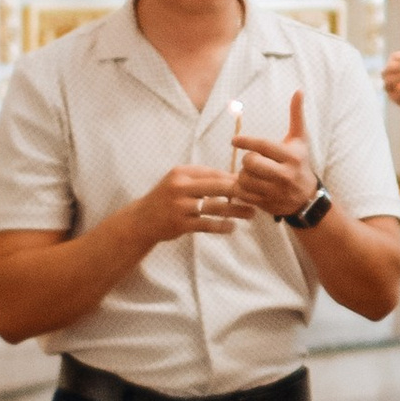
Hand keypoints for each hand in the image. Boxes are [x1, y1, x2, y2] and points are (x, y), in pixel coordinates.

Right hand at [139, 162, 254, 244]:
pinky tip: (232, 227)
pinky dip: (222, 226)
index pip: (213, 173)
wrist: (141, 220)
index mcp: (181, 173)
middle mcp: (180, 187)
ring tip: (251, 213)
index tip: (251, 182)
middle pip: (217, 186)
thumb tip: (233, 177)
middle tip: (257, 195)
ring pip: (215, 206)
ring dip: (236, 210)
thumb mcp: (178, 182)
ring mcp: (180, 206)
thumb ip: (201, 179)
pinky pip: (207, 224)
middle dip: (240, 191)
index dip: (233, 178)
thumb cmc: (166, 199)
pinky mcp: (180, 224)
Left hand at [233, 85, 320, 223]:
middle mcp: (285, 174)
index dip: (246, 141)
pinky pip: (244, 194)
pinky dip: (242, 189)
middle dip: (247, 159)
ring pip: (246, 179)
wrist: (307, 198)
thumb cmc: (300, 162)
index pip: (263, 146)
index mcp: (291, 156)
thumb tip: (299, 90)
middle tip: (251, 160)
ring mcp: (276, 191)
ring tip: (250, 173)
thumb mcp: (300, 140)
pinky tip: (248, 185)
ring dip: (243, 175)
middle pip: (252, 162)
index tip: (234, 140)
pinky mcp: (267, 203)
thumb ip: (296, 115)